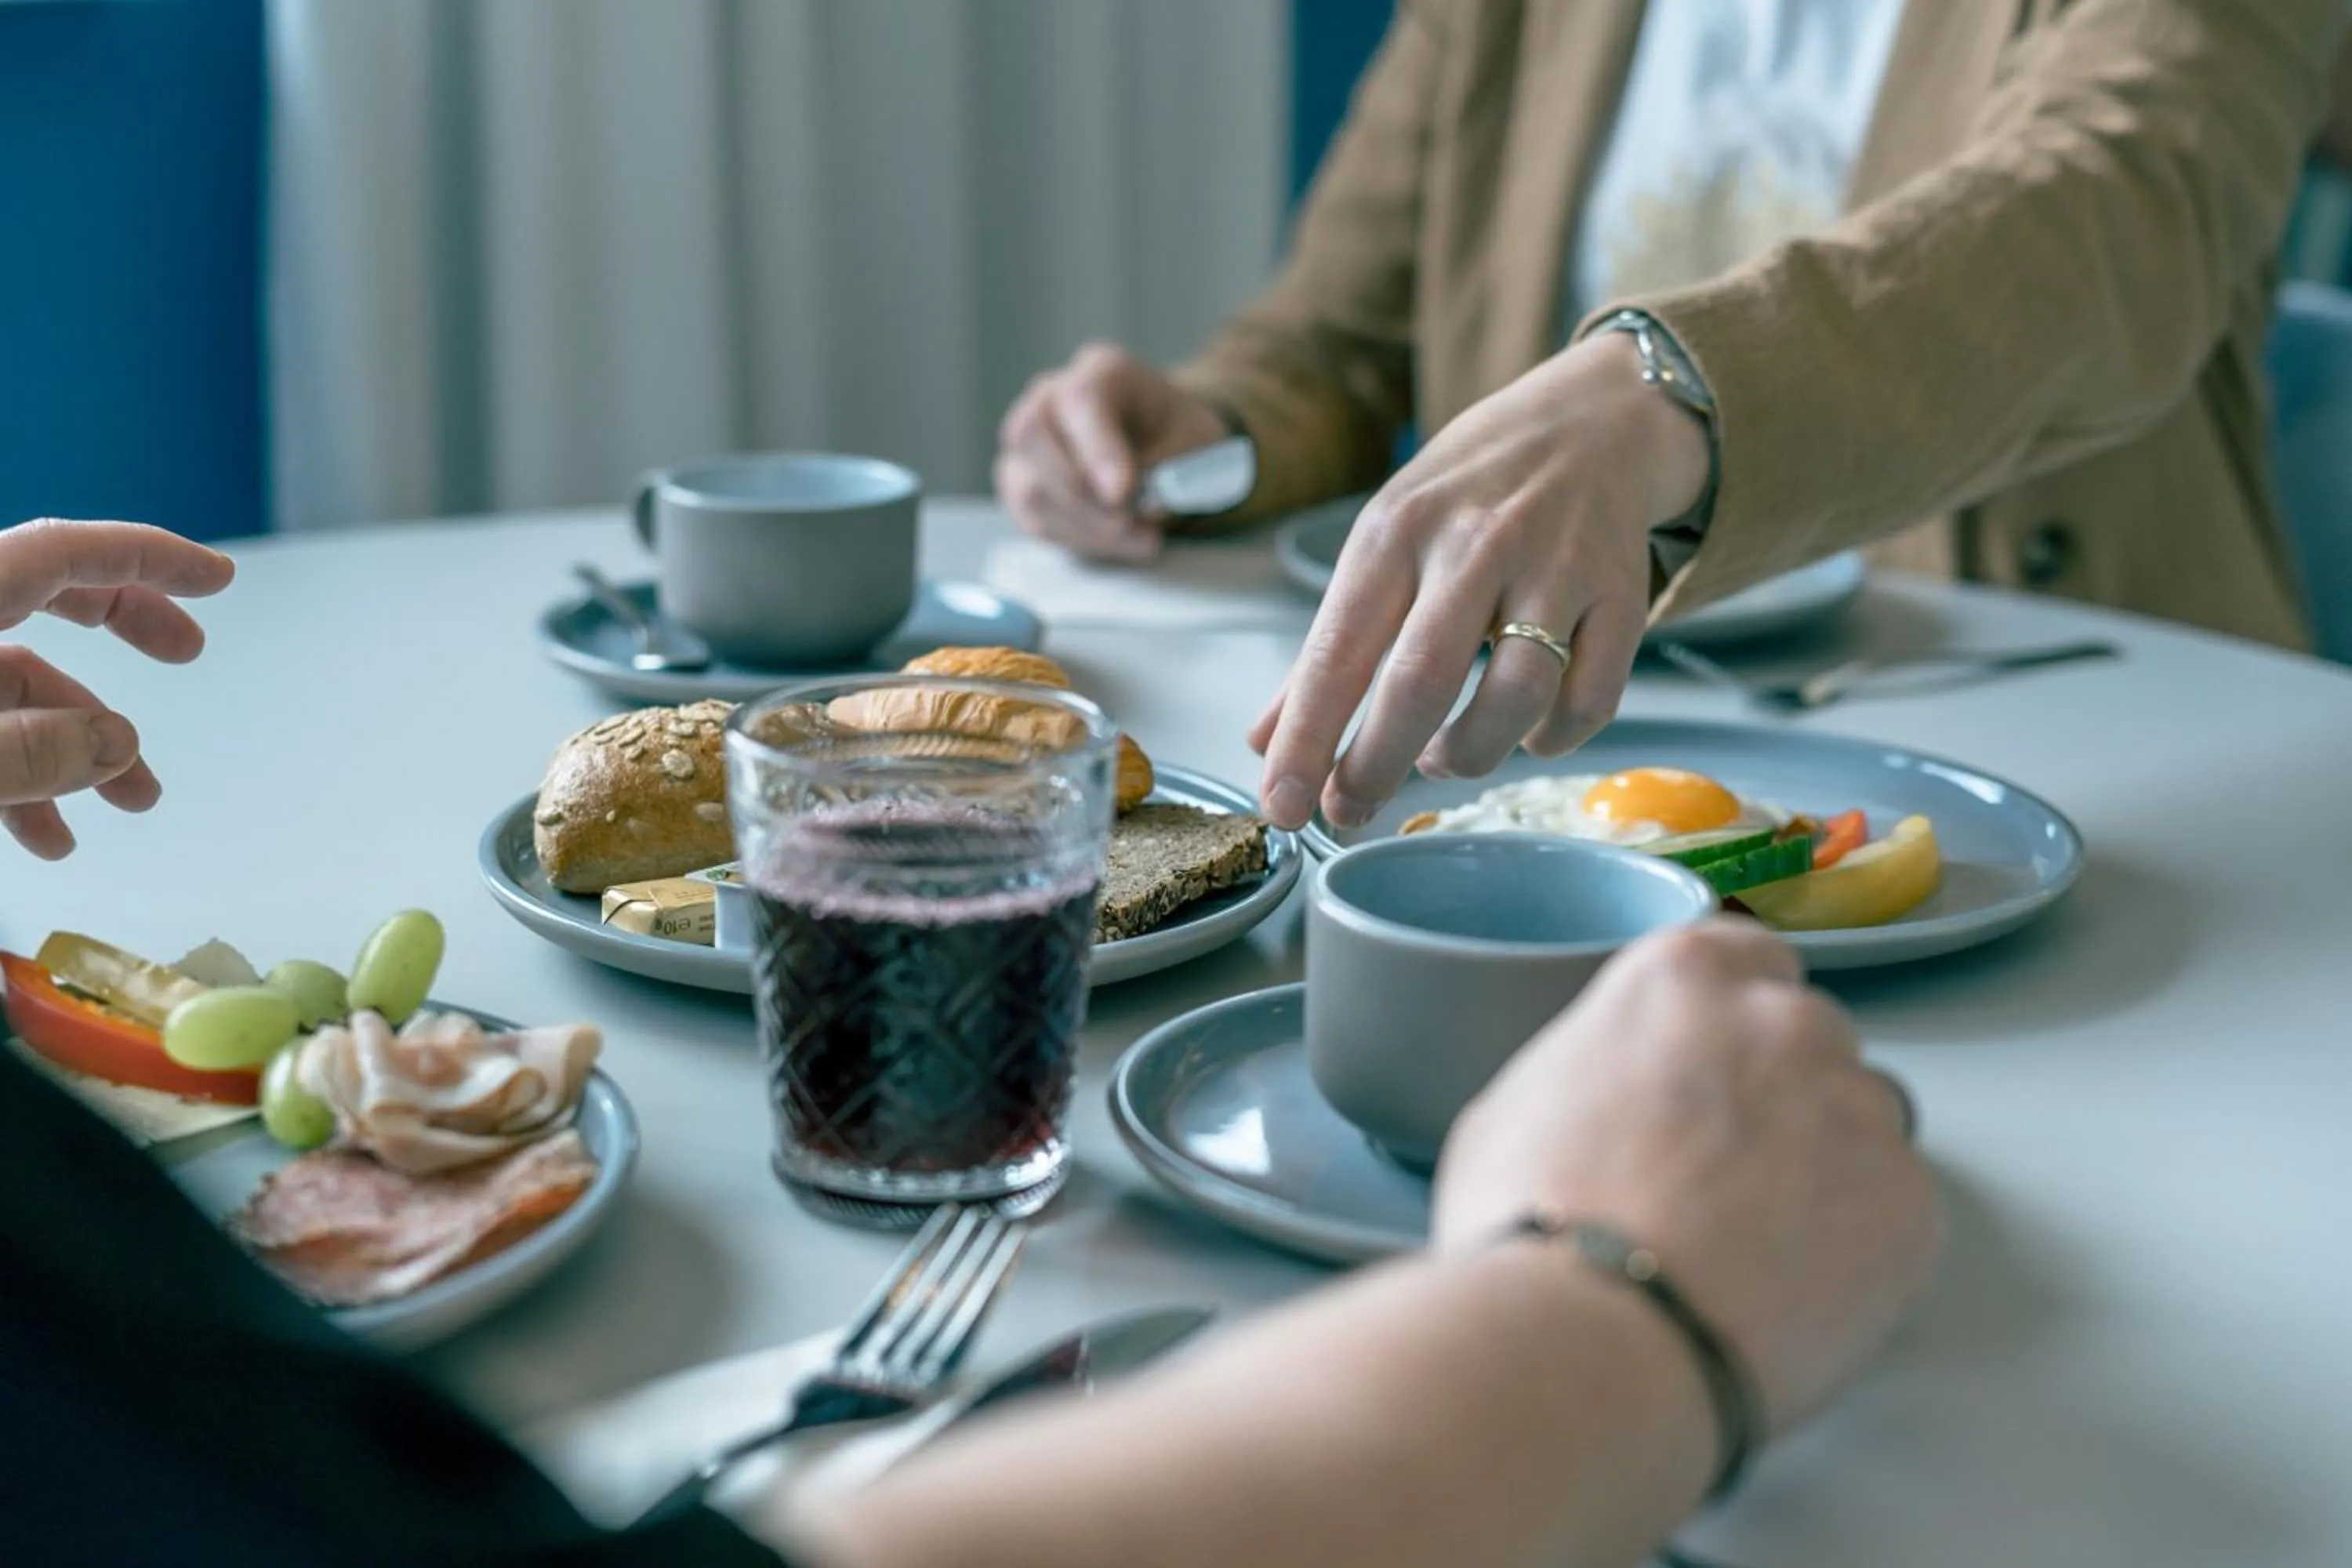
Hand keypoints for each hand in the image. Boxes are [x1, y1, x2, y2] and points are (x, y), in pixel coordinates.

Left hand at [0, 518, 235, 857]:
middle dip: (124, 624)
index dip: (147, 557)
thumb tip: (115, 743)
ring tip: (137, 800)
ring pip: (14, 688)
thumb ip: (27, 753)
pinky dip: (25, 777)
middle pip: (42, 593)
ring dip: (81, 740)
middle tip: (188, 652)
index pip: (62, 553)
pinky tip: (51, 838)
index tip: (219, 578)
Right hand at [996, 343, 1231, 562]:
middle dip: (1082, 494)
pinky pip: (1033, 518)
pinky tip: (1118, 541)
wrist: (1162, 441)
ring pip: (1029, 487)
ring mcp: (1028, 441)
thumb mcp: (1198, 440)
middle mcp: (1049, 396)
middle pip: (1032, 434)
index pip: (1081, 399)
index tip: (1123, 493)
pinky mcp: (1020, 483)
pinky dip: (1079, 539)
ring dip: (1087, 526)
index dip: (1097, 448)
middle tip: (1129, 523)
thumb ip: (1170, 467)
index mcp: (1102, 371)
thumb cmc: (1178, 433)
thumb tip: (1136, 506)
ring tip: (1140, 538)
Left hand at [1250, 332, 1707, 829]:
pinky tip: (1524, 732)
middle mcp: (1476, 545)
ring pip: (1514, 698)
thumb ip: (1330, 643)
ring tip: (1442, 760)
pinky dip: (1550, 738)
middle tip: (1348, 812)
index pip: (1337, 650)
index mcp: (1397, 531)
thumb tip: (1265, 739)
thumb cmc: (1471, 492)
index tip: (1279, 806)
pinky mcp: (1623, 597)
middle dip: (1374, 766)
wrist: (1595, 421)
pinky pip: (1590, 700)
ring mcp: (1556, 571)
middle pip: (1420, 681)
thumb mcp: (1385, 539)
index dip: (1305, 739)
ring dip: (1467, 755)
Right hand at [1432, 919, 1941, 1431]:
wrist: (1587, 1336)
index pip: (1742, 954)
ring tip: (1752, 1246)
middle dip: (1779, 1093)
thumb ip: (1598, 1070)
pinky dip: (1858, 1249)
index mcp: (1682, 975)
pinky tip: (1786, 1291)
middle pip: (1807, 1037)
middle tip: (1719, 1174)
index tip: (1712, 1067)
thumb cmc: (1529, 1224)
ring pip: (1864, 1122)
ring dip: (1824, 1166)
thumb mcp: (1516, 1103)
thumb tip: (1613, 1104)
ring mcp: (1857, 1106)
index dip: (1727, 1020)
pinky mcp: (1909, 1201)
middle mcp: (1783, 1020)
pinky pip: (1895, 1212)